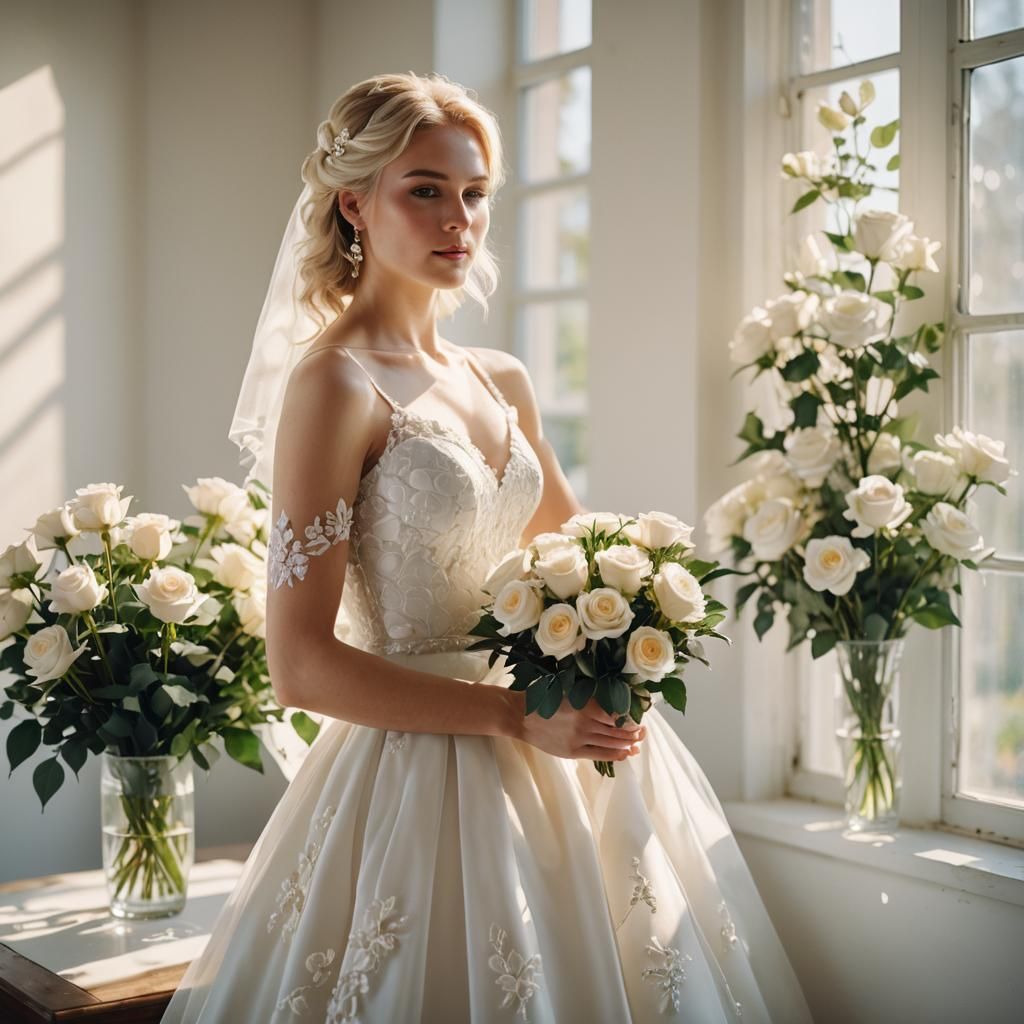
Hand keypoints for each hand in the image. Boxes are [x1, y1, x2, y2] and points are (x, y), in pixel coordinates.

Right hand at [505, 689, 647, 761]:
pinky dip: (615, 754)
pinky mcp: (573, 751)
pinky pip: (600, 755)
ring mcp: (580, 739)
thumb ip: (589, 699)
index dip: (630, 717)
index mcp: (585, 704)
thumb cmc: (544, 700)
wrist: (520, 716)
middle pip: (618, 730)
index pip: (617, 714)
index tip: (637, 716)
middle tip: (643, 731)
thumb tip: (612, 706)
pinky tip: (624, 753)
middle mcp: (585, 722)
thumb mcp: (569, 692)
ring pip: (612, 743)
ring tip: (637, 742)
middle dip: (633, 732)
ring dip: (627, 743)